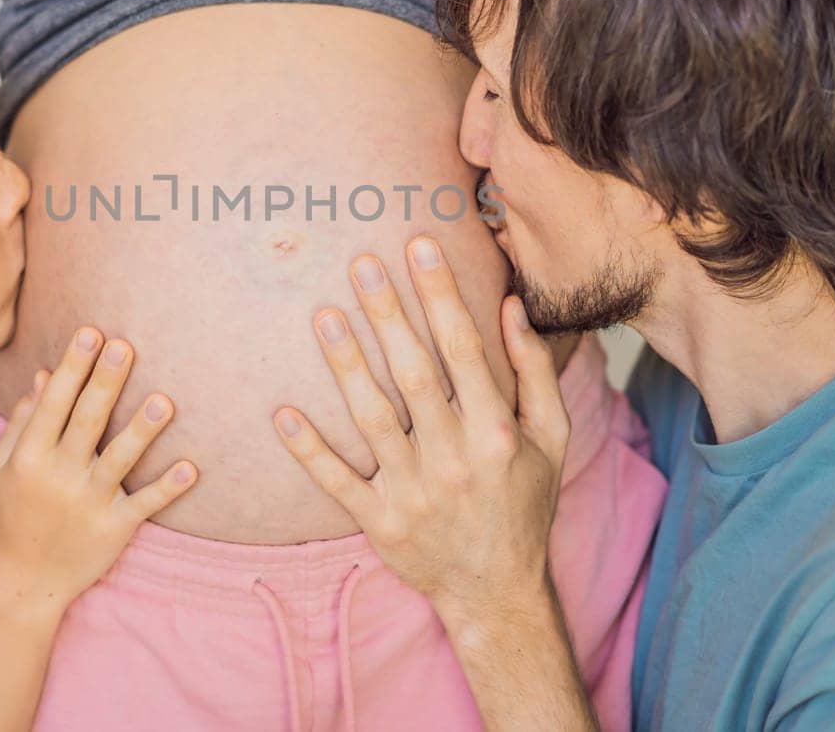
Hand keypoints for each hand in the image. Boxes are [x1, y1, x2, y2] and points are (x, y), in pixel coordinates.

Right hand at [0, 328, 197, 613]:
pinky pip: (144, 505)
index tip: (90, 333)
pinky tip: (191, 468)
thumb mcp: (6, 467)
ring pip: (118, 461)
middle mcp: (58, 478)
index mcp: (29, 458)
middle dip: (105, 383)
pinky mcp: (114, 529)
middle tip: (125, 345)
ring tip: (164, 401)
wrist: (25, 582)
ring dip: (142, 431)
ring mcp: (88, 505)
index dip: (72, 368)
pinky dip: (167, 488)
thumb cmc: (14, 514)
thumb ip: (24, 422)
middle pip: (86, 423)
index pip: (54, 405)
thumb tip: (45, 376)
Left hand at [273, 236, 568, 617]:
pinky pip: (337, 482)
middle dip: (388, 315)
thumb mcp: (551, 438)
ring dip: (345, 366)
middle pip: (414, 375)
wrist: (498, 591)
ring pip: (372, 420)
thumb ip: (534, 371)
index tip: (419, 244)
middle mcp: (454, 460)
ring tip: (323, 314)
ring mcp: (413, 493)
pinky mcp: (379, 523)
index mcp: (496, 432)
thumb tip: (511, 305)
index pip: (464, 349)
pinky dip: (309, 450)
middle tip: (360, 263)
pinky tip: (283, 413)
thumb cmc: (524, 502)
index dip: (440, 294)